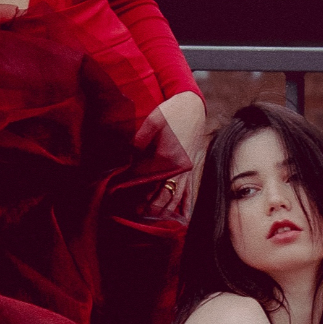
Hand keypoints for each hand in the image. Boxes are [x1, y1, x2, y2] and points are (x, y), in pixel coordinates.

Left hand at [138, 90, 210, 215]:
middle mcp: (180, 168)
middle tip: (139, 213)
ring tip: (154, 217)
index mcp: (168, 157)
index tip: (130, 201)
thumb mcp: (153, 121)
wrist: (192, 106)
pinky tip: (183, 215)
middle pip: (165, 194)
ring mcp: (187, 169)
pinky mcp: (192, 167)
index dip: (141, 193)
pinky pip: (190, 190)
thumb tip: (130, 157)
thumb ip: (140, 140)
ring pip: (177, 196)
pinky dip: (186, 204)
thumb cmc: (171, 112)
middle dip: (152, 207)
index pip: (152, 181)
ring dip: (166, 209)